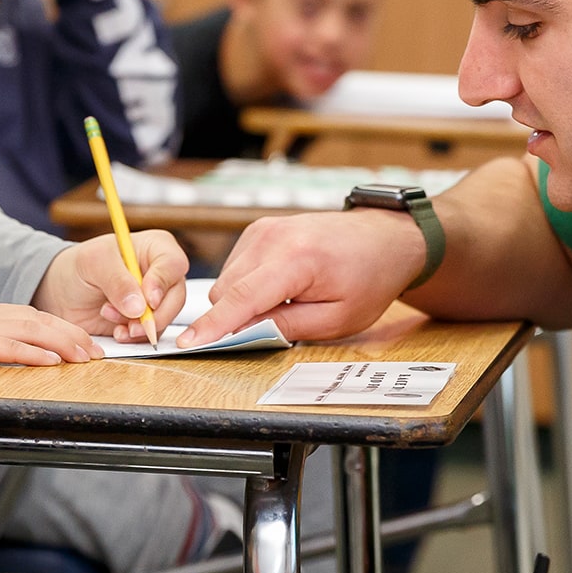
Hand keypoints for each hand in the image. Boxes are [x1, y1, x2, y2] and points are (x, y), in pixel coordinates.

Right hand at [0, 281, 100, 364]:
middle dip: (76, 337)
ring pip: (35, 332)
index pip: (39, 318)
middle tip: (99, 352)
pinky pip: (9, 347)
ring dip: (65, 344)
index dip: (66, 330)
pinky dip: (34, 353)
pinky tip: (53, 361)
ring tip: (87, 357)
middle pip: (45, 322)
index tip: (87, 342)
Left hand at [34, 229, 188, 339]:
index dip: (162, 284)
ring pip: (165, 319)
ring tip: (108, 316)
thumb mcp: (95, 263)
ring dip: (138, 327)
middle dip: (152, 315)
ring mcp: (157, 300)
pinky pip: (151, 334)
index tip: (147, 301)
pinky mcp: (147, 322)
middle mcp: (162, 274)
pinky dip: (134, 337)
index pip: (173, 264)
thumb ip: (117, 281)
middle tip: (130, 323)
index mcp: (156, 248)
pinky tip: (116, 330)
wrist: (63, 291)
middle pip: (175, 297)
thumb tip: (139, 307)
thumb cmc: (81, 266)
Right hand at [175, 209, 424, 347]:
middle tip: (271, 330)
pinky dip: (247, 286)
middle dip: (236, 319)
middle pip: (227, 291)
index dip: (213, 325)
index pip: (242, 297)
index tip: (188, 343)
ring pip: (227, 281)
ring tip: (286, 303)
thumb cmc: (368, 278)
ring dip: (243, 303)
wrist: (383, 239)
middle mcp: (273, 237)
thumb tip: (244, 334)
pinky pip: (235, 268)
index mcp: (296, 259)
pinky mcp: (259, 230)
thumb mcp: (336, 318)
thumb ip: (287, 326)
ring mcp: (263, 229)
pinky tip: (279, 289)